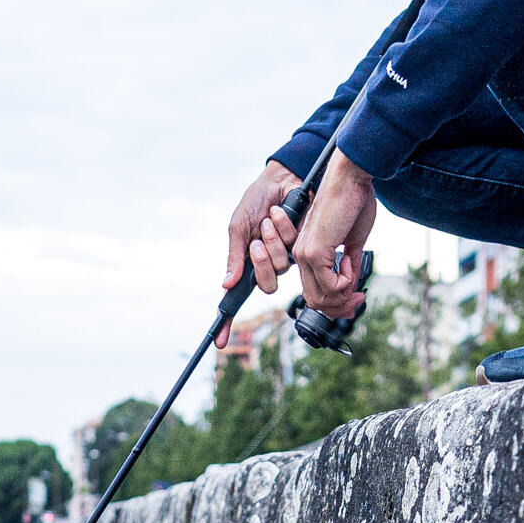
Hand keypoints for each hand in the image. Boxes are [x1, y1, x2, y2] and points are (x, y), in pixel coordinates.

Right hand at [222, 160, 306, 334]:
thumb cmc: (257, 201)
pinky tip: (283, 215)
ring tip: (271, 219)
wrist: (282, 179)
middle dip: (260, 262)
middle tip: (257, 240)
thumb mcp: (239, 225)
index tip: (220, 342)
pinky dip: (285, 231)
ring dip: (273, 241)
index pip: (236, 298)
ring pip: (281, 268)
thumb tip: (226, 284)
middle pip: (265, 284)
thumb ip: (234, 254)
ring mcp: (287, 257)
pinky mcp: (303, 248)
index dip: (228, 322)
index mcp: (248, 263)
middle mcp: (267, 265)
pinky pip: (294, 252)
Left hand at [295, 151, 376, 318]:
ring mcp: (305, 255)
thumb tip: (353, 286)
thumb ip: (350, 264)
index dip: (336, 303)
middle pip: (315, 301)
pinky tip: (351, 261)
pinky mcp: (313, 252)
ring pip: (320, 298)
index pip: (314, 293)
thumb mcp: (353, 241)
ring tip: (355, 276)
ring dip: (343, 295)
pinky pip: (330, 285)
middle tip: (359, 298)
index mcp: (309, 253)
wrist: (349, 179)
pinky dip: (345, 281)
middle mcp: (302, 256)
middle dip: (340, 306)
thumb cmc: (352, 202)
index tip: (357, 297)